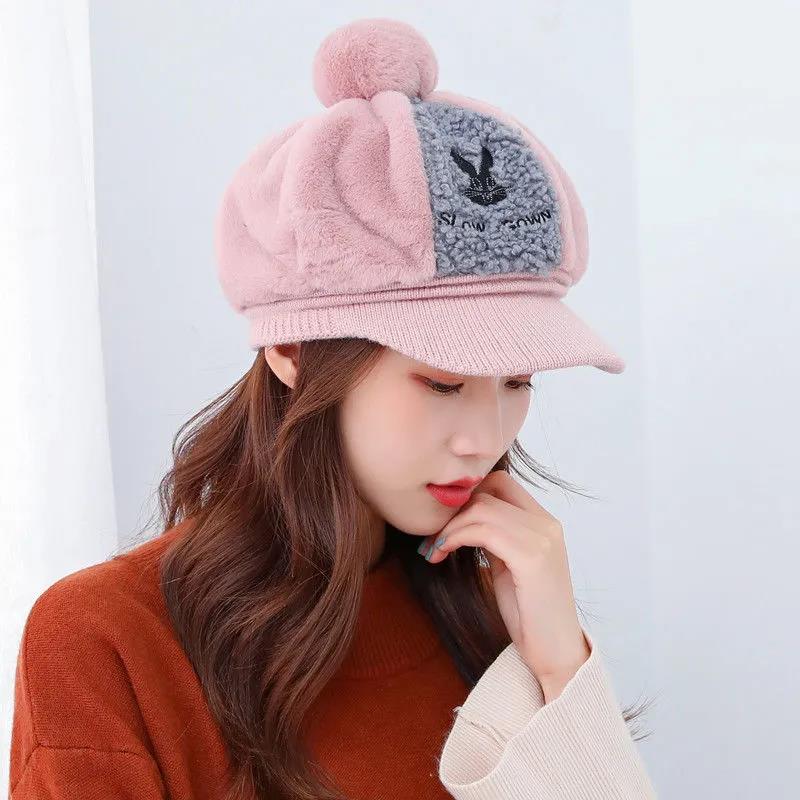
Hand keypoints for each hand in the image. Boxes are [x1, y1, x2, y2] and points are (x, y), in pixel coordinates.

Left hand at [420, 469, 590, 695]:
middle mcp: (547, 524)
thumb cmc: (528, 613)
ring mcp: (542, 539)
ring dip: (449, 527)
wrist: (555, 653)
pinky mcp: (532, 558)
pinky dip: (455, 537)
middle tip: (433, 537)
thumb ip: (495, 537)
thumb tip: (462, 519)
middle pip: (488, 491)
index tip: (447, 522)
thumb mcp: (508, 565)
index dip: (469, 495)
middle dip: (454, 511)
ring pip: (482, 509)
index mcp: (544, 522)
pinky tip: (442, 553)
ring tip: (435, 549)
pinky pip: (483, 530)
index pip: (501, 482)